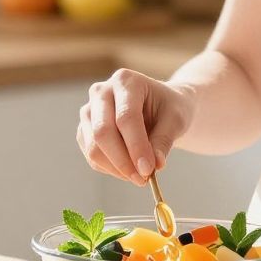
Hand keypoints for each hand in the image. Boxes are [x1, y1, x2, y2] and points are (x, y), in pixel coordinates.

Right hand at [76, 69, 194, 184]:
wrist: (160, 106)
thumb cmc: (169, 108)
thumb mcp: (176, 119)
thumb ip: (164, 140)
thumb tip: (155, 165)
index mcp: (125, 81)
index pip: (125, 117)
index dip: (136, 146)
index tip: (148, 170)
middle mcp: (101, 91)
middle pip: (103, 132)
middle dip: (123, 161)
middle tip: (143, 179)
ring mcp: (89, 111)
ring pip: (93, 147)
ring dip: (116, 168)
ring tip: (140, 176)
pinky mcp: (85, 129)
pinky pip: (91, 156)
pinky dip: (110, 169)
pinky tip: (129, 170)